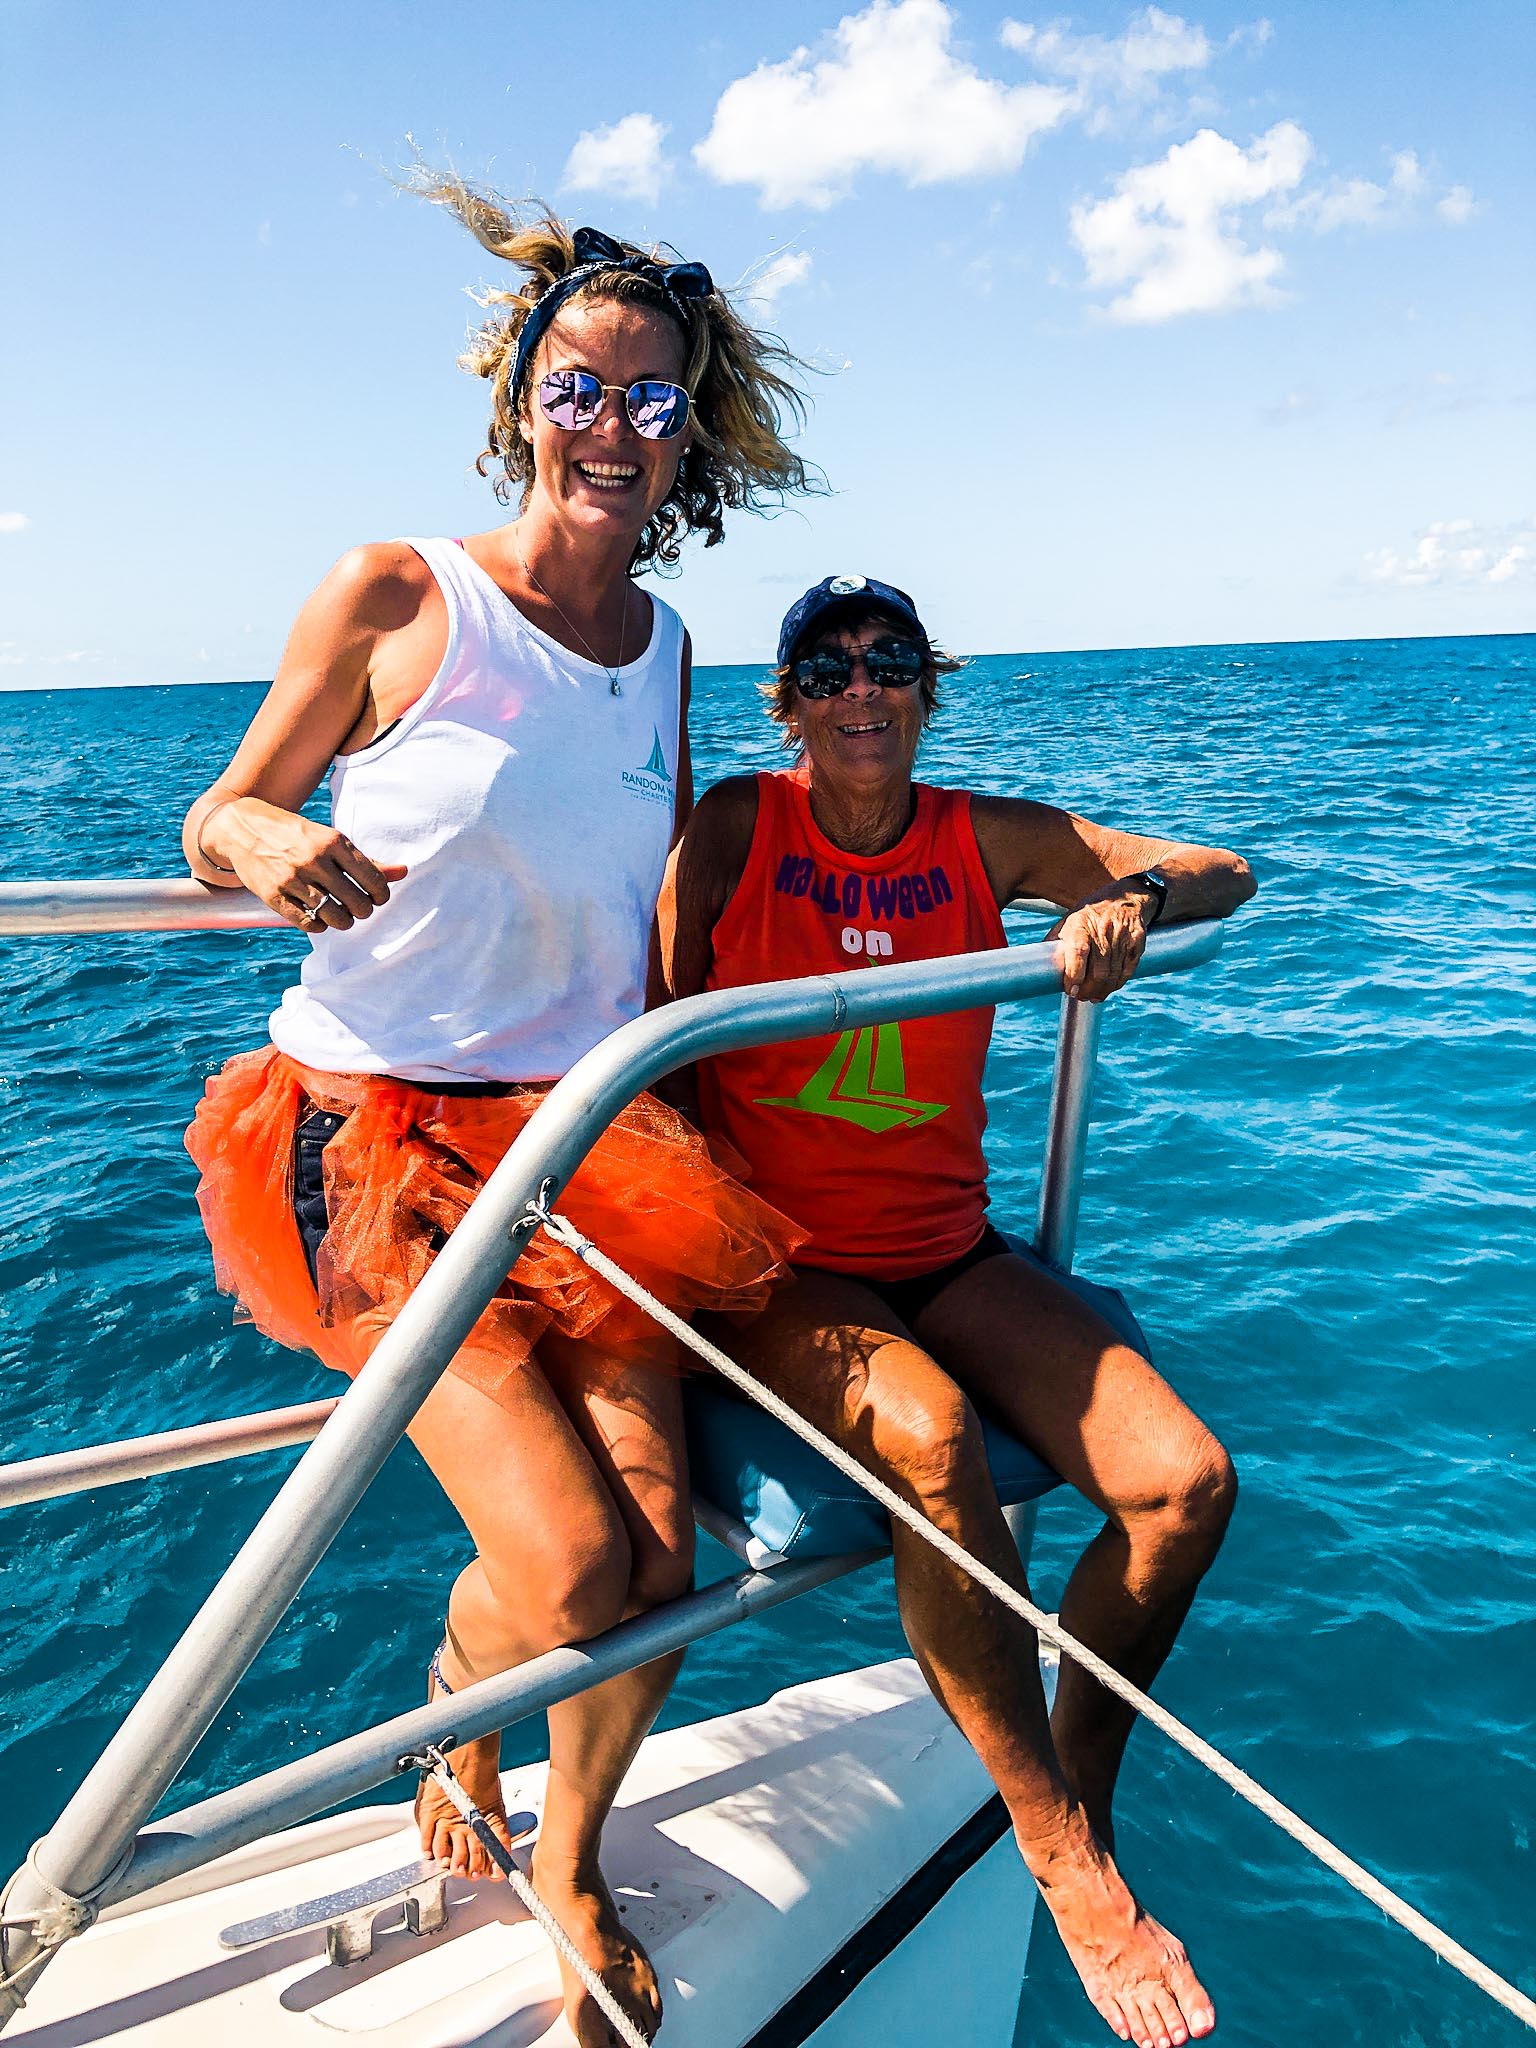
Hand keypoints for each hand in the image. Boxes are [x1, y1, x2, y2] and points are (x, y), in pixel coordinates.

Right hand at [210, 797, 406, 933]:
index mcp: (333, 841)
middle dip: (363, 910)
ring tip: (343, 916)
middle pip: (358, 902)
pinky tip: (321, 919)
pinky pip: (308, 923)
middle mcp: (314, 859)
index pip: (373, 879)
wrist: (243, 828)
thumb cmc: (297, 836)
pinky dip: (320, 926)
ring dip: (344, 921)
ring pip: (335, 916)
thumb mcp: (331, 839)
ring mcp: (292, 878)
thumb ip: (367, 860)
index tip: (377, 897)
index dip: (381, 894)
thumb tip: (403, 872)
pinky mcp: (273, 895)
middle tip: (359, 908)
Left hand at [1048, 890, 1151, 1002]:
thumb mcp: (1070, 917)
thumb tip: (1038, 960)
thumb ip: (1056, 938)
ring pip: (1113, 974)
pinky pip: (1128, 970)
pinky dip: (1118, 983)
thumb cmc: (1092, 910)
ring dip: (1102, 990)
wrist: (1126, 896)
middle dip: (1089, 990)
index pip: (1078, 953)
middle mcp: (1103, 930)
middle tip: (1081, 997)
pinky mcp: (1137, 942)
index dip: (1074, 975)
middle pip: (1098, 970)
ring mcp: (1122, 936)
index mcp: (1081, 924)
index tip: (1071, 990)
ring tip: (1094, 997)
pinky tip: (1110, 988)